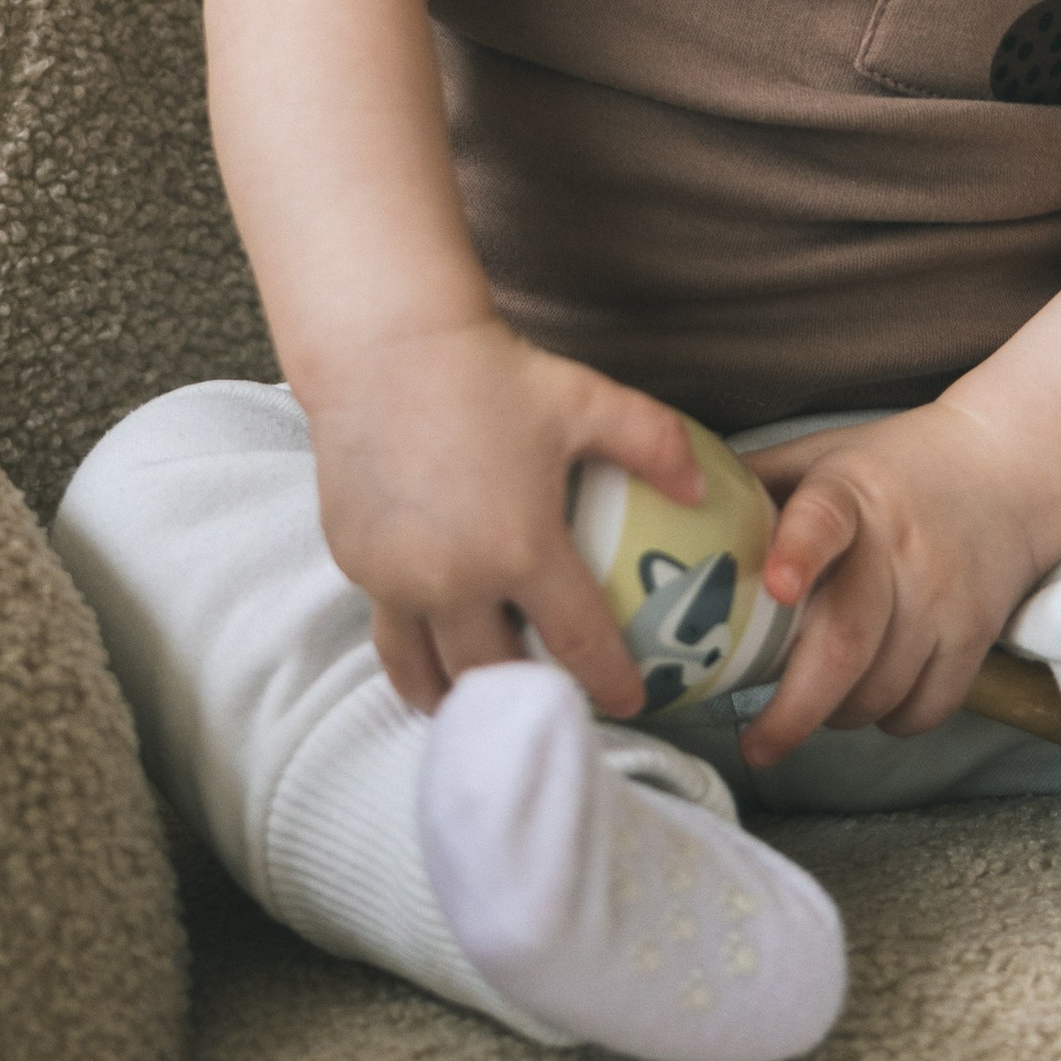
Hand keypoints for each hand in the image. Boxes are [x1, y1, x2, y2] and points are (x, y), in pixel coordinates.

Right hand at [302, 318, 703, 719]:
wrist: (383, 347)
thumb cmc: (491, 373)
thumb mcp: (585, 400)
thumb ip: (655, 443)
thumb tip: (704, 489)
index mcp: (520, 549)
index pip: (579, 643)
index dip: (612, 682)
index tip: (633, 701)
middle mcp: (454, 580)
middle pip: (498, 675)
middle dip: (531, 706)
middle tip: (558, 710)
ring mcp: (396, 579)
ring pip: (428, 671)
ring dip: (459, 699)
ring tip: (483, 712)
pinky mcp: (356, 565)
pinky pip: (390, 630)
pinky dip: (415, 655)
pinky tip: (433, 654)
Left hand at [736, 400, 1044, 767]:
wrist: (1006, 468)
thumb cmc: (888, 469)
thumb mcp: (818, 455)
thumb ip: (751, 486)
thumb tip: (655, 516)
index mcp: (849, 494)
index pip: (824, 520)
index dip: (799, 553)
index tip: (775, 587)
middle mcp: (900, 547)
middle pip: (848, 642)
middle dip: (795, 708)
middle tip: (757, 745)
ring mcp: (942, 596)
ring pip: (882, 689)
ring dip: (837, 715)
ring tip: (814, 702)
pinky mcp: (976, 634)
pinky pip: (927, 708)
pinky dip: (891, 721)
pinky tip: (870, 698)